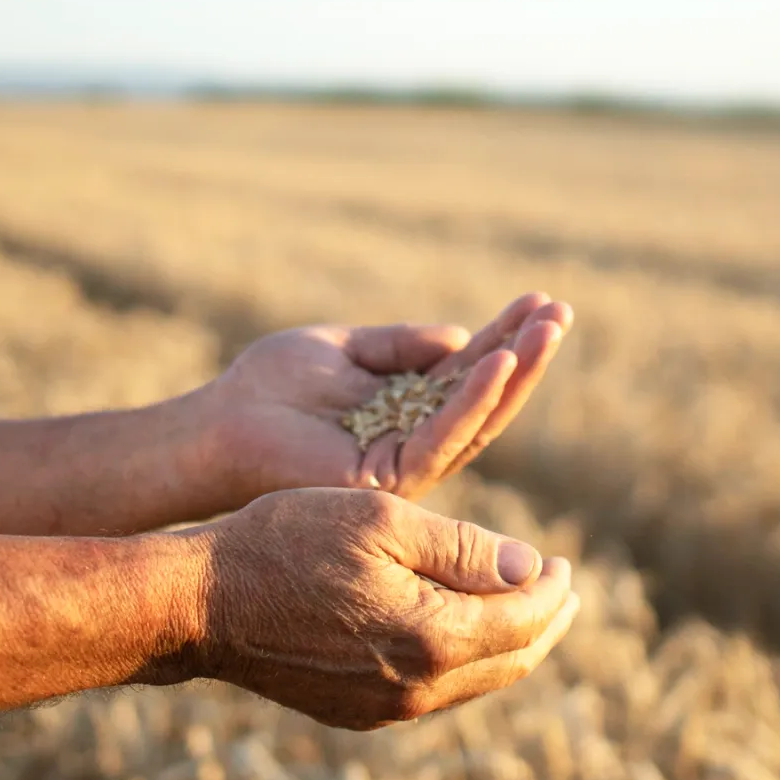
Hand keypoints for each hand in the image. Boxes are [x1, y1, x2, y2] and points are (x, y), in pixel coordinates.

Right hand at [175, 488, 578, 729]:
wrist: (201, 604)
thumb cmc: (287, 542)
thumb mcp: (383, 521)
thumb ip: (465, 548)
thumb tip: (532, 569)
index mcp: (433, 638)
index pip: (525, 620)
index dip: (553, 589)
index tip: (564, 561)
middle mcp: (417, 689)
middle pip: (511, 662)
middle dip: (545, 623)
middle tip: (563, 590)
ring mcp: (385, 709)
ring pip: (476, 682)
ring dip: (508, 644)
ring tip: (523, 609)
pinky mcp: (357, 712)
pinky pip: (434, 692)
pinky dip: (464, 660)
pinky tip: (460, 631)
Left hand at [206, 292, 572, 501]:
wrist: (217, 425)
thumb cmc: (269, 386)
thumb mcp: (343, 347)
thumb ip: (399, 344)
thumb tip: (461, 336)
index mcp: (407, 409)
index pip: (469, 372)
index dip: (506, 337)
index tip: (540, 301)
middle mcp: (415, 440)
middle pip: (486, 399)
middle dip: (526, 356)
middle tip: (561, 313)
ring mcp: (406, 464)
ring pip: (477, 420)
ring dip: (515, 373)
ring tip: (547, 330)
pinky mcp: (389, 478)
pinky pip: (442, 436)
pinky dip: (473, 400)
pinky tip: (498, 363)